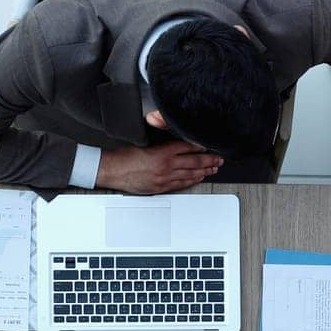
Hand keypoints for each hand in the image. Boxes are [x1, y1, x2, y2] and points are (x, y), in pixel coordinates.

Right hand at [95, 141, 222, 193]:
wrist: (112, 171)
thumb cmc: (124, 157)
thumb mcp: (144, 143)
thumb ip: (160, 145)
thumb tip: (174, 144)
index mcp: (162, 152)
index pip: (187, 147)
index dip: (200, 147)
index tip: (209, 146)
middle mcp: (166, 165)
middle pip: (194, 162)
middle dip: (209, 161)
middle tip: (218, 160)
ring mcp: (165, 178)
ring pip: (190, 174)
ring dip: (204, 171)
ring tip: (213, 169)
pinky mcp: (161, 187)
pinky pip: (181, 184)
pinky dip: (192, 180)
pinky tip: (198, 178)